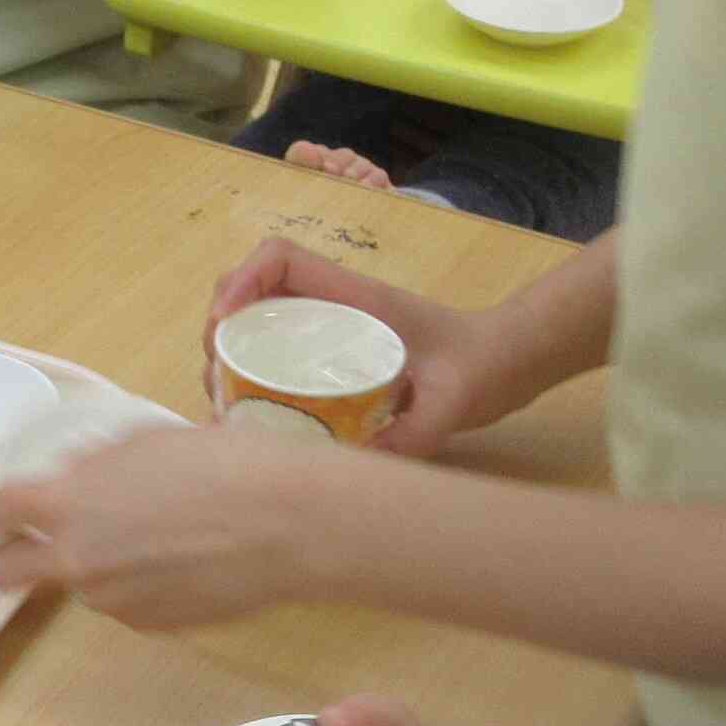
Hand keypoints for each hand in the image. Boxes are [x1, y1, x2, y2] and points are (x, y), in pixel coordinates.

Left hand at [0, 421, 338, 627]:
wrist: (288, 523)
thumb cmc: (221, 464)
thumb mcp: (143, 441)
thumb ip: (92, 466)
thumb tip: (71, 478)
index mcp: (66, 505)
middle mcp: (76, 561)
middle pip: (6, 573)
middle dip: (13, 556)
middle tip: (39, 537)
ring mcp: (112, 601)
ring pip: (77, 587)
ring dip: (93, 567)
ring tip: (152, 538)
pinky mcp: (151, 628)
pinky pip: (124, 605)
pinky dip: (137, 588)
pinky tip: (181, 563)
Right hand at [210, 240, 519, 457]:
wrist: (507, 361)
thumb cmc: (481, 364)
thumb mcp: (454, 401)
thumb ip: (415, 432)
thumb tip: (354, 467)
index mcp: (355, 296)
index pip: (280, 258)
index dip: (240, 282)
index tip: (223, 328)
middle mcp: (332, 305)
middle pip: (250, 291)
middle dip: (220, 330)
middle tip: (218, 382)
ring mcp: (328, 328)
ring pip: (255, 323)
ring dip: (229, 356)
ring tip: (226, 404)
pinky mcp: (329, 355)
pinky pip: (274, 352)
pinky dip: (250, 377)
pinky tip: (250, 418)